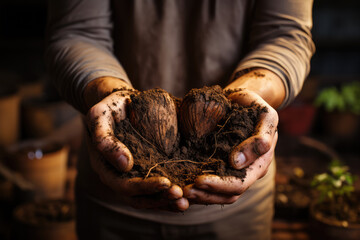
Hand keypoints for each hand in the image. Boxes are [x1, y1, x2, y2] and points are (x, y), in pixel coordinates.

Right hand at [85, 77, 188, 210]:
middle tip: (180, 195)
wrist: (119, 103)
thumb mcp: (99, 117)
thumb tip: (125, 166)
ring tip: (185, 202)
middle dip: (160, 198)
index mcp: (104, 168)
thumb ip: (105, 140)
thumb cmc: (108, 108)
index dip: (144, 187)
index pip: (123, 186)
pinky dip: (168, 195)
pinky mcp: (145, 171)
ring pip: (147, 198)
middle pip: (137, 198)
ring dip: (166, 202)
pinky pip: (155, 189)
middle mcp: (117, 177)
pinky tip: (185, 195)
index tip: (165, 183)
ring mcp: (131, 176)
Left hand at [183, 69, 283, 204]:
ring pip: (221, 194)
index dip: (220, 185)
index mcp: (260, 163)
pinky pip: (213, 185)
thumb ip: (260, 138)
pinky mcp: (223, 167)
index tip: (198, 180)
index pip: (239, 183)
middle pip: (229, 194)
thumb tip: (236, 162)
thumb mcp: (265, 116)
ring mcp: (236, 171)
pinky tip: (185, 186)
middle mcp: (249, 172)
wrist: (242, 99)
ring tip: (182, 191)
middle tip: (185, 190)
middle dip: (206, 194)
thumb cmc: (254, 105)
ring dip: (202, 196)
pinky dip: (200, 189)